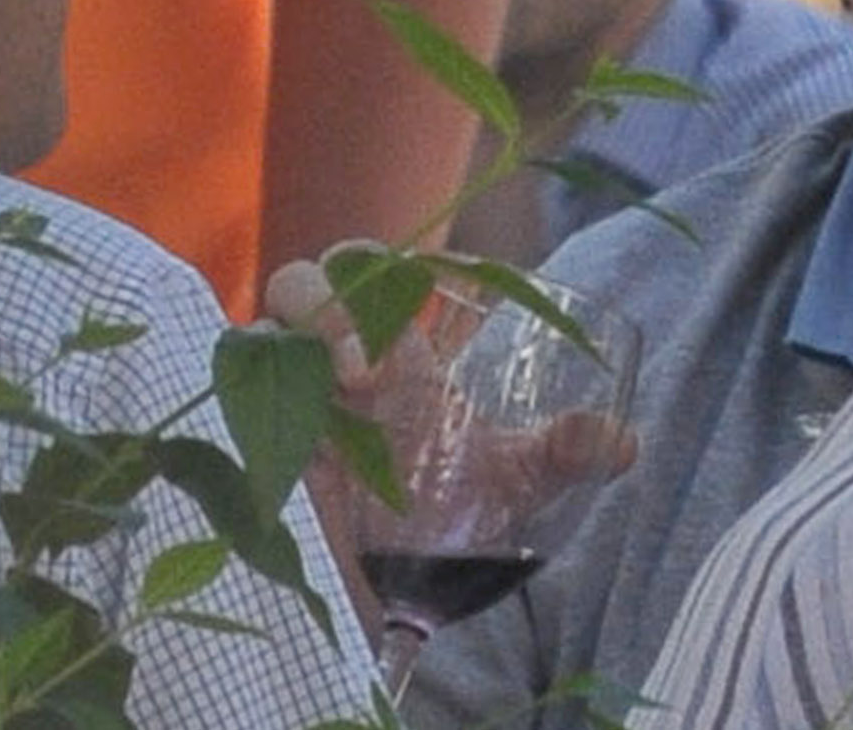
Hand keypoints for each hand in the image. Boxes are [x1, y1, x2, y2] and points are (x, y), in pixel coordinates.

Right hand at [263, 253, 638, 598]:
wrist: (393, 592)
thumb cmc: (445, 520)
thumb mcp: (511, 480)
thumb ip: (564, 453)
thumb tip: (625, 443)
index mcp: (396, 350)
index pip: (378, 269)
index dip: (397, 260)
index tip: (450, 280)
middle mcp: (334, 361)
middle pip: (311, 279)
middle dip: (336, 294)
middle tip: (379, 355)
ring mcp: (287, 396)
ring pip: (266, 320)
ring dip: (308, 332)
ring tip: (355, 381)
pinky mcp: (250, 438)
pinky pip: (227, 385)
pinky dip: (257, 385)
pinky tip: (306, 424)